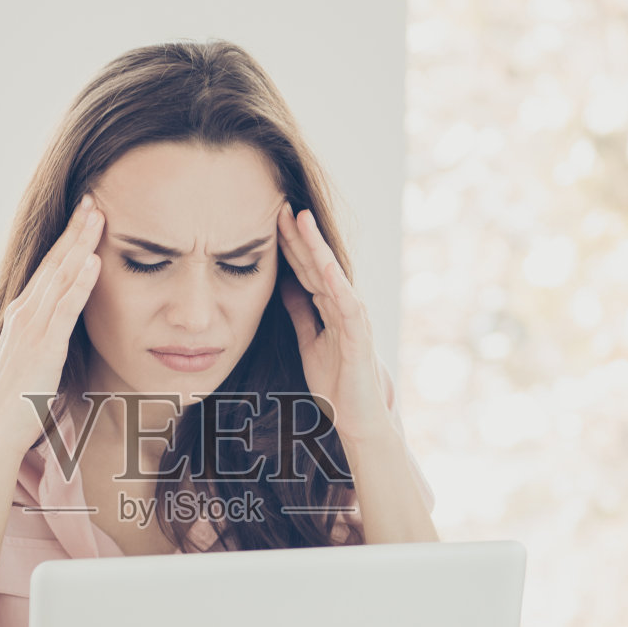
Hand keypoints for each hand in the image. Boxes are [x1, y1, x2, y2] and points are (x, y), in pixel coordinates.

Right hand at [0, 194, 104, 449]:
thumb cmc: (17, 400)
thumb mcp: (34, 358)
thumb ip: (47, 336)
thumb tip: (63, 327)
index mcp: (23, 314)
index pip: (49, 268)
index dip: (67, 240)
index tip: (84, 215)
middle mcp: (24, 313)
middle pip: (53, 262)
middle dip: (75, 230)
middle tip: (93, 199)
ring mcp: (32, 328)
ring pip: (59, 277)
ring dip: (80, 244)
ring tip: (98, 216)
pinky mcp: (43, 346)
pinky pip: (65, 309)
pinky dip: (80, 283)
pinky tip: (94, 261)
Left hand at [275, 202, 393, 443]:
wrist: (358, 421)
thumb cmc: (337, 384)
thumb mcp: (310, 341)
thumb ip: (302, 313)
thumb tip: (285, 286)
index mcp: (329, 308)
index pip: (305, 269)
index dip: (288, 245)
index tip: (268, 219)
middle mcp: (343, 307)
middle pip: (316, 265)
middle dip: (298, 236)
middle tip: (280, 205)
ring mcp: (353, 320)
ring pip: (332, 276)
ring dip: (317, 248)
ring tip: (301, 220)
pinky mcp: (359, 337)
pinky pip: (347, 305)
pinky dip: (336, 282)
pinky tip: (324, 263)